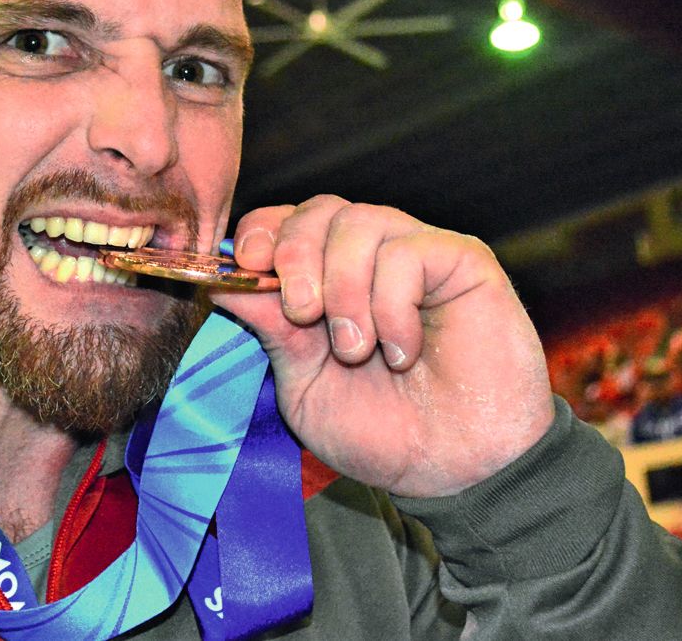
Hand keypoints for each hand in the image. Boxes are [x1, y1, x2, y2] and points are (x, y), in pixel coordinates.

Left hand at [210, 196, 554, 497]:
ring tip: (356, 350)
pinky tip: (401, 352)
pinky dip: (391, 304)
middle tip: (302, 314)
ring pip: (359, 222)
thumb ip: (269, 328)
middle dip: (295, 256)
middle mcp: (369, 257)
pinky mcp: (462, 261)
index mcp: (324, 279)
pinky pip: (407, 251)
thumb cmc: (381, 430)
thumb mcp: (303, 383)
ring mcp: (416, 254)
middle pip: (318, 210)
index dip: (261, 234)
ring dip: (344, 289)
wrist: (454, 472)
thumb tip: (219, 278)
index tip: (250, 269)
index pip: (282, 222)